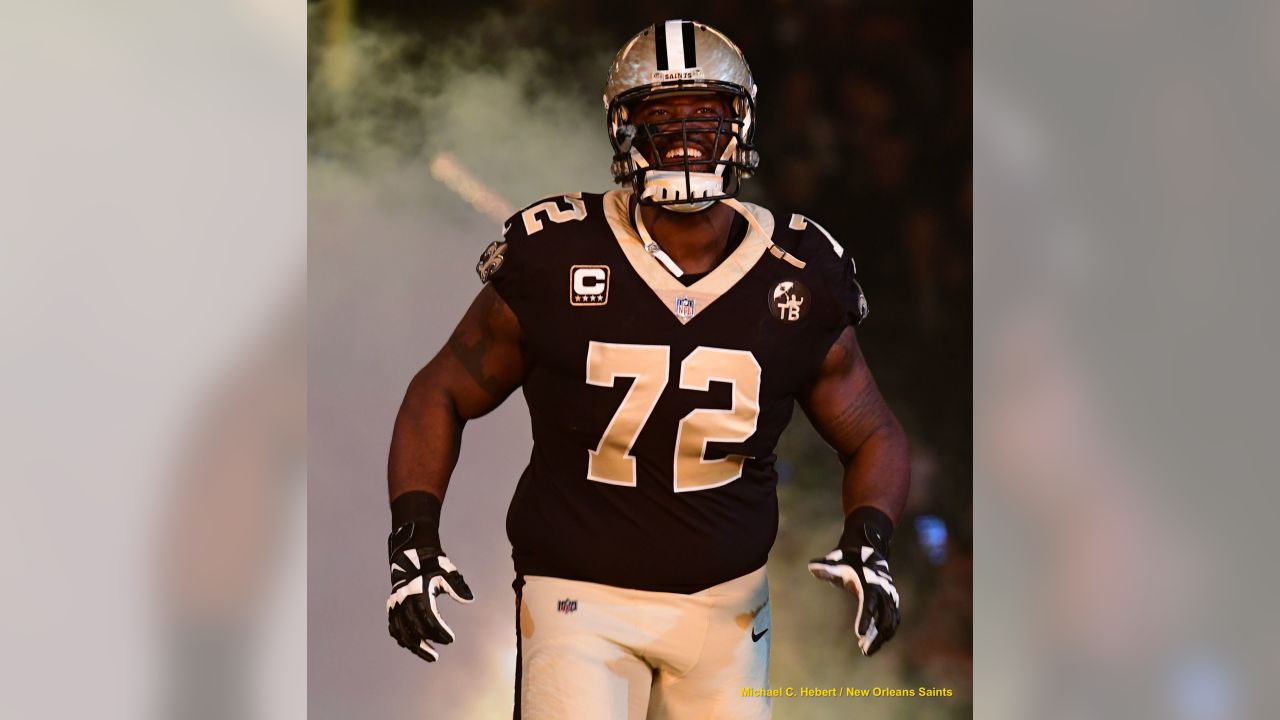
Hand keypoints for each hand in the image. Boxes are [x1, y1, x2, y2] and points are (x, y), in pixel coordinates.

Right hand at [386, 522, 473, 661]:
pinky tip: (412, 646)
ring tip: (428, 655)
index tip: (450, 640)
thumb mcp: (447, 572)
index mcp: (418, 592)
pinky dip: (401, 638)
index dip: (439, 631)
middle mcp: (404, 600)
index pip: (429, 618)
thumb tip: (470, 600)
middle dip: (426, 644)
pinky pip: (393, 627)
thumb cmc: (432, 564)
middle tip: (436, 656)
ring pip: (401, 632)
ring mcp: (395, 604)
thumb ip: (458, 587)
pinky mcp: (391, 606)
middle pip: (413, 629)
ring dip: (413, 646)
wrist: (410, 554)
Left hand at [808, 510, 900, 655]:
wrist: (869, 550)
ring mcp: (890, 598)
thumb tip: (811, 567)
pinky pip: (891, 622)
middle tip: (864, 650)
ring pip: (890, 623)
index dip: (865, 619)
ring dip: (880, 638)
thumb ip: (826, 567)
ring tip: (866, 651)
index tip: (859, 634)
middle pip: (884, 618)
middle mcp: (884, 591)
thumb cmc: (849, 558)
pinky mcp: (891, 603)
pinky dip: (883, 634)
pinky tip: (868, 644)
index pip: (869, 603)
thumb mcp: (836, 561)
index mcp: (870, 582)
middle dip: (875, 635)